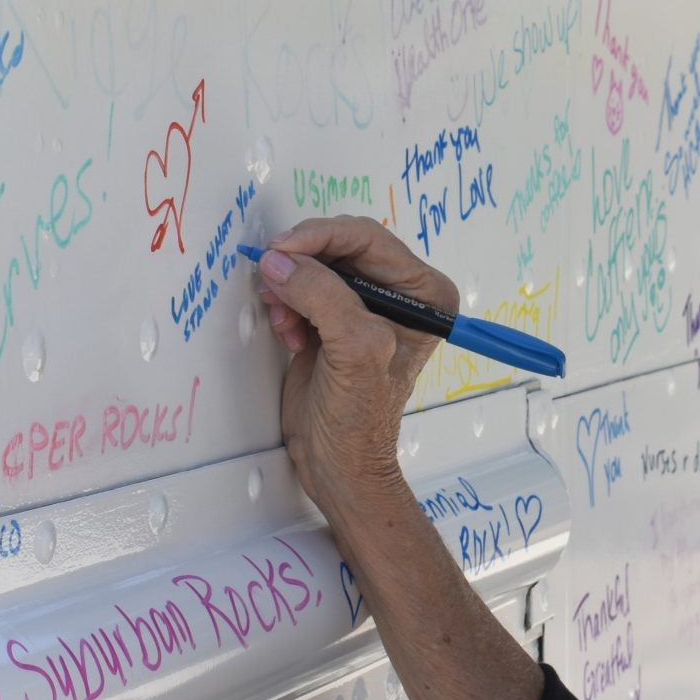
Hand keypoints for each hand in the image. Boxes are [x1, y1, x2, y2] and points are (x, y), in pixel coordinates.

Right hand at [255, 216, 460, 516]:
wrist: (337, 463)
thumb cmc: (361, 421)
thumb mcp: (353, 351)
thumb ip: (323, 297)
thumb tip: (282, 262)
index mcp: (425, 295)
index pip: (369, 238)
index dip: (322, 237)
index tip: (283, 248)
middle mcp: (399, 294)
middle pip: (339, 246)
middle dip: (302, 264)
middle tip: (275, 281)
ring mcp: (363, 306)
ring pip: (315, 265)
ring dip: (291, 287)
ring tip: (286, 321)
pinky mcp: (333, 319)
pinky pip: (302, 288)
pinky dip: (287, 304)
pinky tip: (291, 334)